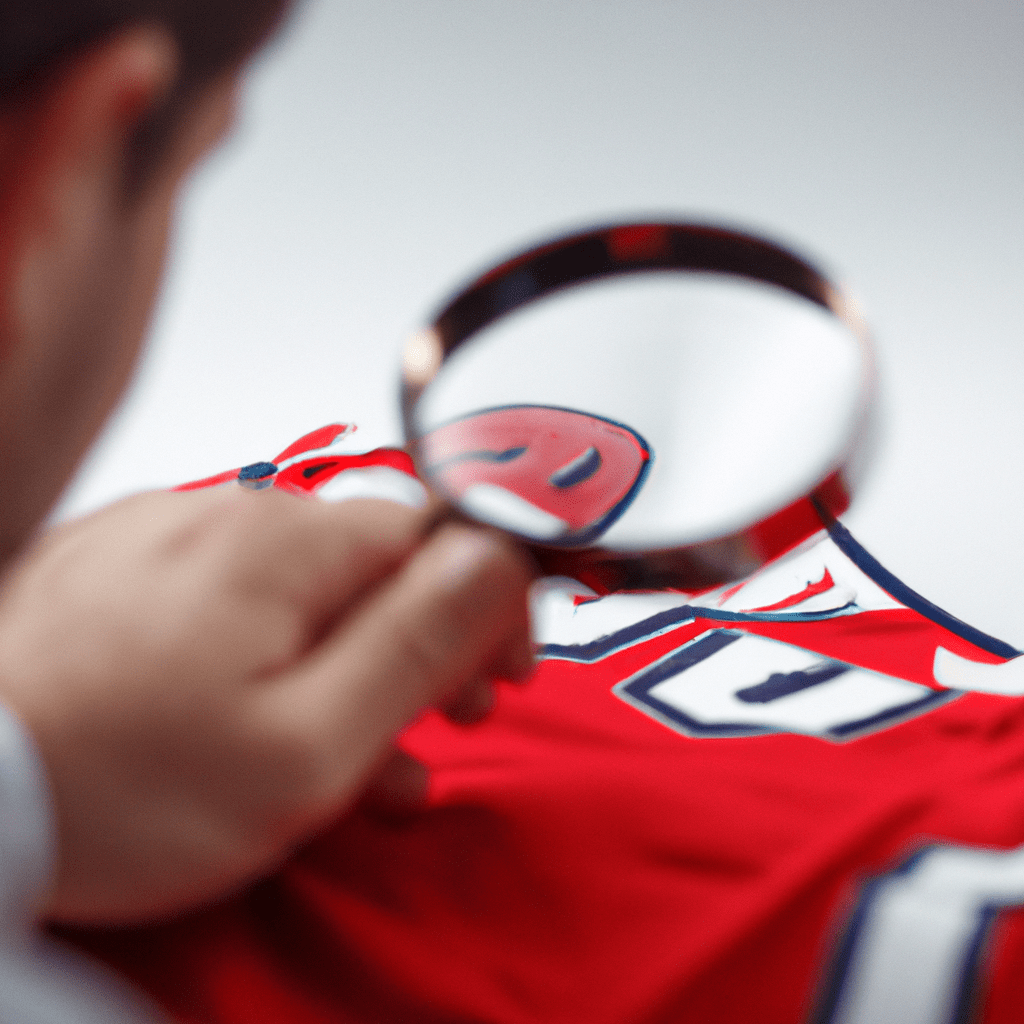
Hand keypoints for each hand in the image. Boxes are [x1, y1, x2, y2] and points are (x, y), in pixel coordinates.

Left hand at [0, 487, 533, 924]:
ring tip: (368, 755)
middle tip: (450, 719)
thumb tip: (497, 562)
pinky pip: (226, 597)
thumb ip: (417, 645)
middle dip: (426, 637)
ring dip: (351, 657)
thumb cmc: (128, 790)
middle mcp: (225, 514)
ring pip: (301, 588)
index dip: (486, 604)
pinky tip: (268, 715)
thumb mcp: (307, 746)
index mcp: (285, 544)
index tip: (499, 676)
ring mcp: (161, 536)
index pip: (436, 536)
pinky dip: (271, 648)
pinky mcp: (115, 571)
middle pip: (371, 561)